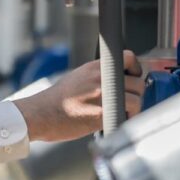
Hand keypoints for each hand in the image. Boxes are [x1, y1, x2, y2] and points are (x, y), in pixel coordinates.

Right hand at [13, 51, 145, 141]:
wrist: (41, 114)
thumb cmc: (56, 101)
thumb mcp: (78, 77)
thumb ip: (98, 77)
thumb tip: (117, 81)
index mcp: (95, 67)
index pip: (129, 58)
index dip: (135, 69)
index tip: (132, 78)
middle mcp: (101, 78)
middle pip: (137, 82)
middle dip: (135, 93)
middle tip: (126, 102)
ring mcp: (103, 95)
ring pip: (137, 99)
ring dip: (133, 109)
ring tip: (121, 114)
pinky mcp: (104, 113)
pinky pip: (128, 114)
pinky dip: (126, 119)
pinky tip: (114, 121)